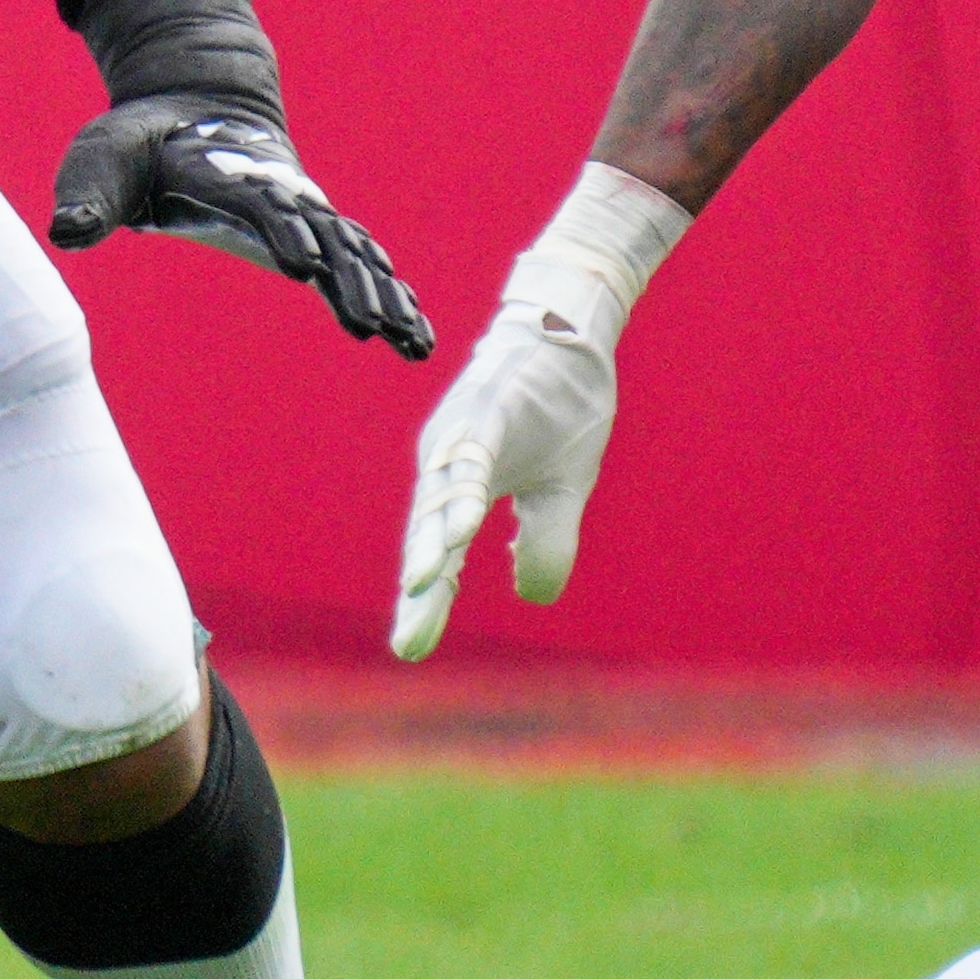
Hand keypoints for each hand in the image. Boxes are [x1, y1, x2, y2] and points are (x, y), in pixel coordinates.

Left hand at [50, 96, 431, 358]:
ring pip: (354, 254)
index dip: (283, 229)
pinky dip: (393, 296)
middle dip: (349, 279)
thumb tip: (66, 229)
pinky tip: (416, 338)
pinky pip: (362, 264)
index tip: (303, 266)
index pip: (261, 201)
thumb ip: (88, 193)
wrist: (194, 108)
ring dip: (384, 296)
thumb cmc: (138, 142)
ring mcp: (305, 213)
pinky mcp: (315, 233)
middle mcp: (279, 193)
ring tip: (411, 344)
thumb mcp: (103, 156)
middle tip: (369, 325)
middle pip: (324, 234)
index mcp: (228, 173)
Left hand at [392, 279, 622, 660]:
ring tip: (423, 585)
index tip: (411, 650)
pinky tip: (467, 523)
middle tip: (409, 642)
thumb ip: (543, 540)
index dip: (427, 602)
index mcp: (461, 487)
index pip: (439, 556)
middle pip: (430, 534)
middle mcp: (449, 461)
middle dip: (422, 589)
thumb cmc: (558, 409)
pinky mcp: (489, 403)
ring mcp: (465, 430)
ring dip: (436, 540)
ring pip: (445, 494)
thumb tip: (531, 592)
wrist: (570, 329)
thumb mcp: (561, 489)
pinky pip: (475, 450)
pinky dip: (469, 486)